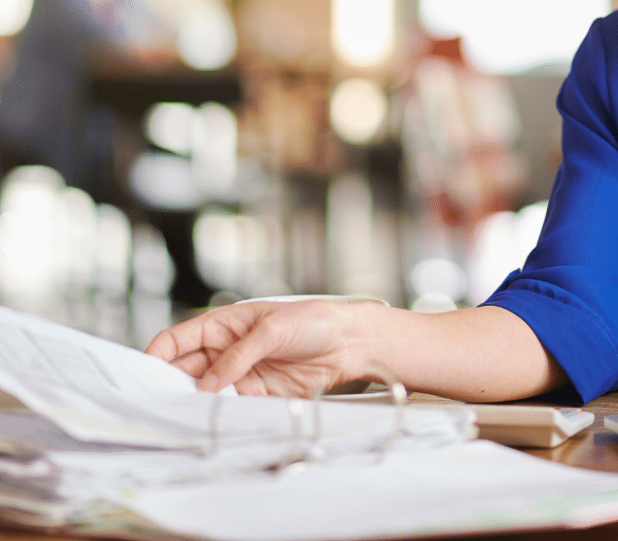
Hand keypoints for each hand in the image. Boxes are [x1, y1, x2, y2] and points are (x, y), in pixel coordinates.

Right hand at [145, 300, 380, 396]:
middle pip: (187, 369)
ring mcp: (241, 373)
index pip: (181, 338)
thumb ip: (239, 355)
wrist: (349, 343)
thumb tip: (207, 383)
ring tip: (181, 414)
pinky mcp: (257, 394)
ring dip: (194, 402)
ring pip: (206, 391)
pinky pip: (231, 406)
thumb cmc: (314, 321)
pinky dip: (221, 414)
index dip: (159, 352)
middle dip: (171, 383)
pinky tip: (214, 421)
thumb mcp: (273, 329)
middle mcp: (228, 349)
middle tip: (156, 401)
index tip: (143, 370)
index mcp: (226, 324)